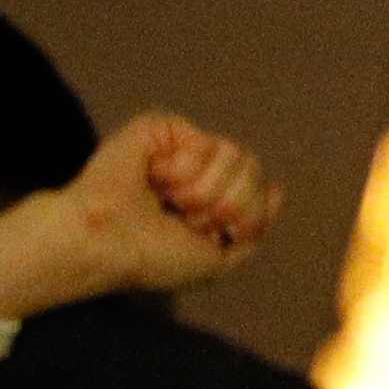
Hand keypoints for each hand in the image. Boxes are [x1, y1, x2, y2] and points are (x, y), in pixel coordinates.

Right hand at [0, 111, 279, 321]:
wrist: (109, 243)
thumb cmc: (151, 258)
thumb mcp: (217, 259)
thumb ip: (253, 228)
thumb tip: (278, 189)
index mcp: (209, 196)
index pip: (258, 189)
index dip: (243, 217)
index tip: (205, 234)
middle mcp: (198, 167)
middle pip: (252, 169)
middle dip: (225, 204)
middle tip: (184, 218)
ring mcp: (179, 145)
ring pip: (235, 154)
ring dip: (203, 192)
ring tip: (168, 201)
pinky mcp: (160, 129)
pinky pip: (203, 142)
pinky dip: (184, 171)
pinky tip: (155, 180)